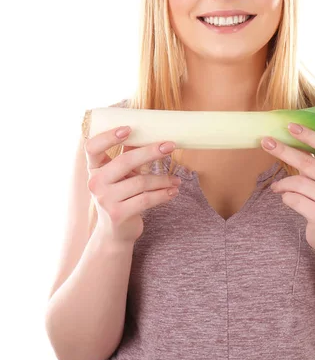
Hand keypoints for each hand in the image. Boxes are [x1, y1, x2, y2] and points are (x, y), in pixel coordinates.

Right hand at [85, 127, 181, 244]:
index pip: (92, 147)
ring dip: (163, 179)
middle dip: (151, 152)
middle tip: (170, 146)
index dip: (108, 137)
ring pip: (141, 182)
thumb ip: (129, 154)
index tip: (128, 128)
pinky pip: (146, 199)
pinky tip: (173, 192)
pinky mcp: (118, 214)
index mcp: (94, 169)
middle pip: (124, 161)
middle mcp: (95, 182)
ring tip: (177, 180)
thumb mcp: (122, 175)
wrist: (116, 232)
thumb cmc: (122, 196)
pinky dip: (163, 194)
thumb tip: (149, 130)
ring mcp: (105, 199)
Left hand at [262, 123, 314, 254]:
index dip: (309, 134)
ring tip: (276, 187)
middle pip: (307, 162)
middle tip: (265, 142)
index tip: (290, 125)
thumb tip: (291, 140)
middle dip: (283, 150)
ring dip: (282, 183)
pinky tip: (286, 198)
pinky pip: (293, 199)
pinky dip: (285, 197)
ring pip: (297, 182)